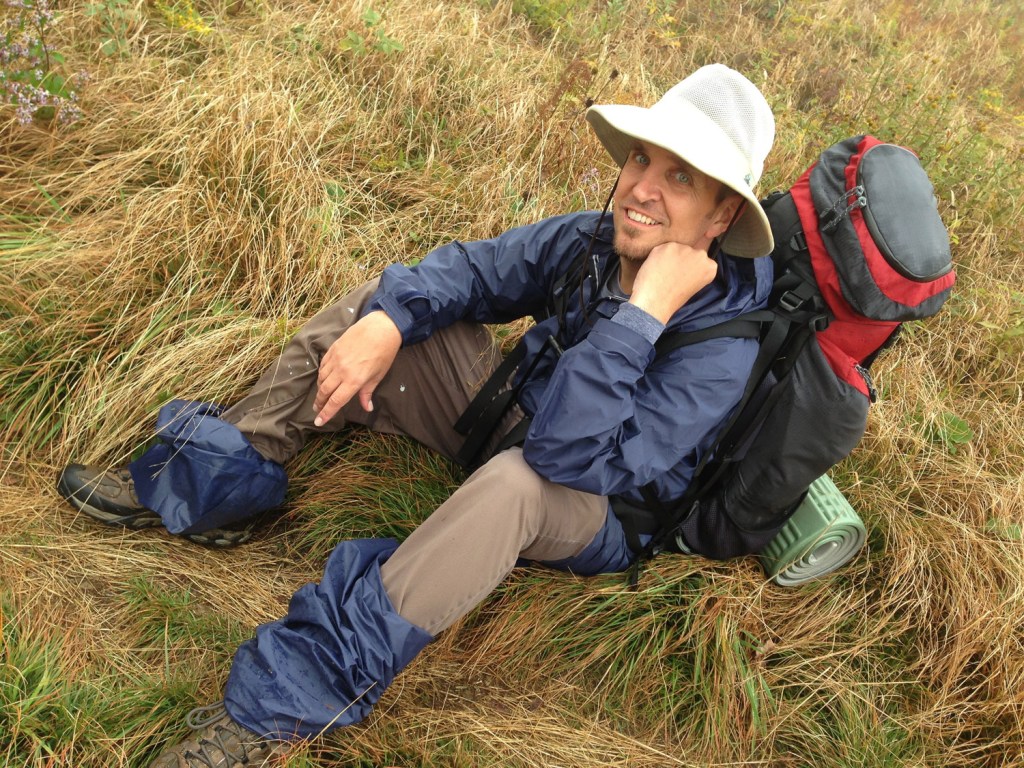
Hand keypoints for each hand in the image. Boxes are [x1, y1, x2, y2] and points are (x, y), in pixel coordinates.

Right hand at [313, 310, 402, 425]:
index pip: (336, 401)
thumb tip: (368, 408)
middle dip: (319, 403)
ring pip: (321, 378)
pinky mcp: (333, 349)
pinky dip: (321, 375)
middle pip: (325, 391)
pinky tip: (323, 379)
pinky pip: (323, 366)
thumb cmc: (384, 353)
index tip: (318, 422)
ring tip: (319, 397)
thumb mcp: (378, 375)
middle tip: (316, 410)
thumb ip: (368, 393)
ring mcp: (336, 359)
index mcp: (354, 380)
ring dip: (319, 390)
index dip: (326, 413)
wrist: (381, 327)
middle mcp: (342, 371)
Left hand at [628, 241, 717, 323]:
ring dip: (670, 257)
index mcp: (710, 267)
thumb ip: (696, 272)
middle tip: (673, 273)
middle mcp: (701, 255)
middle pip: (690, 252)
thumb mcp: (694, 286)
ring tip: (663, 273)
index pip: (702, 260)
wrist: (656, 300)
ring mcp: (684, 249)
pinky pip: (663, 249)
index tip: (685, 274)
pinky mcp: (668, 246)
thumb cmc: (673, 299)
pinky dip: (658, 256)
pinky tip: (656, 268)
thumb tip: (688, 264)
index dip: (691, 267)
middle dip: (682, 259)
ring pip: (676, 249)